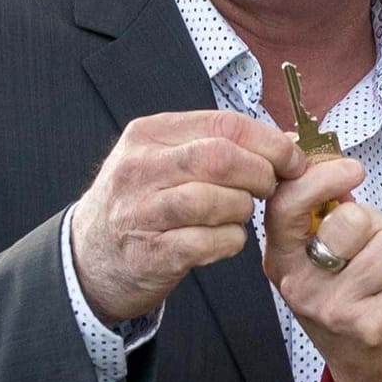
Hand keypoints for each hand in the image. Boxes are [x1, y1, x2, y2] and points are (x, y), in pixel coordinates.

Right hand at [70, 110, 301, 323]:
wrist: (89, 256)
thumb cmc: (142, 204)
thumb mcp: (165, 160)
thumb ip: (217, 146)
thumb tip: (287, 141)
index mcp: (149, 134)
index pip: (222, 124)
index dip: (269, 141)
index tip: (292, 159)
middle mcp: (140, 168)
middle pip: (221, 158)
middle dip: (260, 174)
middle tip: (269, 188)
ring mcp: (142, 212)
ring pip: (217, 200)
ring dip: (243, 210)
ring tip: (238, 214)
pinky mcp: (151, 254)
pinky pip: (210, 242)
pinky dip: (230, 242)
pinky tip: (225, 240)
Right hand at [265, 156, 381, 381]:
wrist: (363, 365)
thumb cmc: (345, 295)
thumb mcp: (318, 253)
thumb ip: (323, 209)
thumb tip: (333, 159)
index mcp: (281, 259)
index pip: (287, 204)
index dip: (321, 176)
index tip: (352, 169)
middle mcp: (301, 286)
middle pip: (353, 219)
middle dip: (374, 226)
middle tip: (367, 251)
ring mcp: (336, 309)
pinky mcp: (374, 326)